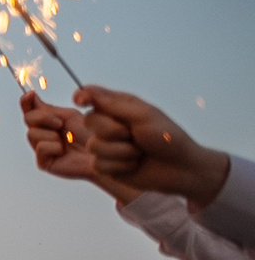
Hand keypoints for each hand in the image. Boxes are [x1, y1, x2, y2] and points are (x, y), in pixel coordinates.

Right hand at [21, 90, 100, 181]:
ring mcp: (42, 148)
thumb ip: (48, 108)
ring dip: (52, 134)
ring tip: (67, 141)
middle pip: (28, 119)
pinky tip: (64, 152)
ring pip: (32, 134)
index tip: (31, 94)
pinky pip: (41, 148)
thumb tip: (31, 95)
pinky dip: (54, 147)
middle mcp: (43, 134)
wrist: (103, 152)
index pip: (31, 110)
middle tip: (60, 123)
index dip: (26, 101)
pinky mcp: (44, 162)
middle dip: (43, 118)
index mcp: (49, 122)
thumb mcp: (69, 115)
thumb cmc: (91, 135)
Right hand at [71, 86, 233, 204]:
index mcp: (119, 107)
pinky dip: (119, 166)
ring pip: (94, 146)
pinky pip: (98, 164)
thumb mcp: (143, 115)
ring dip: (121, 152)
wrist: (178, 168)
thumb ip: (113, 104)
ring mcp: (106, 145)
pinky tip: (133, 165)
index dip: (82, 97)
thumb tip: (85, 91)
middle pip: (89, 122)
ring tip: (139, 153)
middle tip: (133, 135)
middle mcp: (109, 125)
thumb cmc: (166, 138)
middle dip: (112, 131)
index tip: (80, 100)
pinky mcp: (106, 165)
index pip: (91, 96)